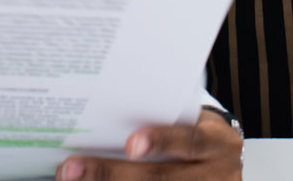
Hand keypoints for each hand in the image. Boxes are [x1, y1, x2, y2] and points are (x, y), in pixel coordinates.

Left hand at [57, 108, 241, 179]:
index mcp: (218, 143)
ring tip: (72, 180)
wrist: (222, 162)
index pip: (190, 140)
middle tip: (71, 169)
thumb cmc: (197, 134)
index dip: (162, 142)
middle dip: (111, 174)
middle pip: (162, 178)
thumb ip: (163, 120)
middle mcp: (217, 174)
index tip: (130, 144)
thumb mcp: (192, 122)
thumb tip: (104, 117)